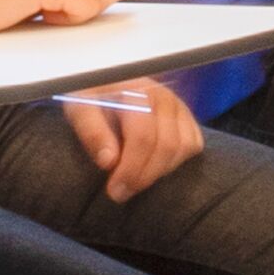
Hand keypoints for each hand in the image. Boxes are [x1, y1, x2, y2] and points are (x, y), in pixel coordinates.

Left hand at [54, 77, 205, 198]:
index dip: (131, 169)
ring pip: (184, 148)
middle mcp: (164, 96)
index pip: (143, 137)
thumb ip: (92, 131)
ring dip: (161, 171)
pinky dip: (177, 161)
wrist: (107, 81)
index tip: (114, 190)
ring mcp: (179, 105)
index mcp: (137, 91)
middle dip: (145, 176)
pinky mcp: (187, 115)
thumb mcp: (79, 108)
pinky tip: (154, 166)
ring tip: (136, 179)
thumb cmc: (92, 96)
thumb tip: (109, 162)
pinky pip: (194, 145)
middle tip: (122, 193)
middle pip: (166, 146)